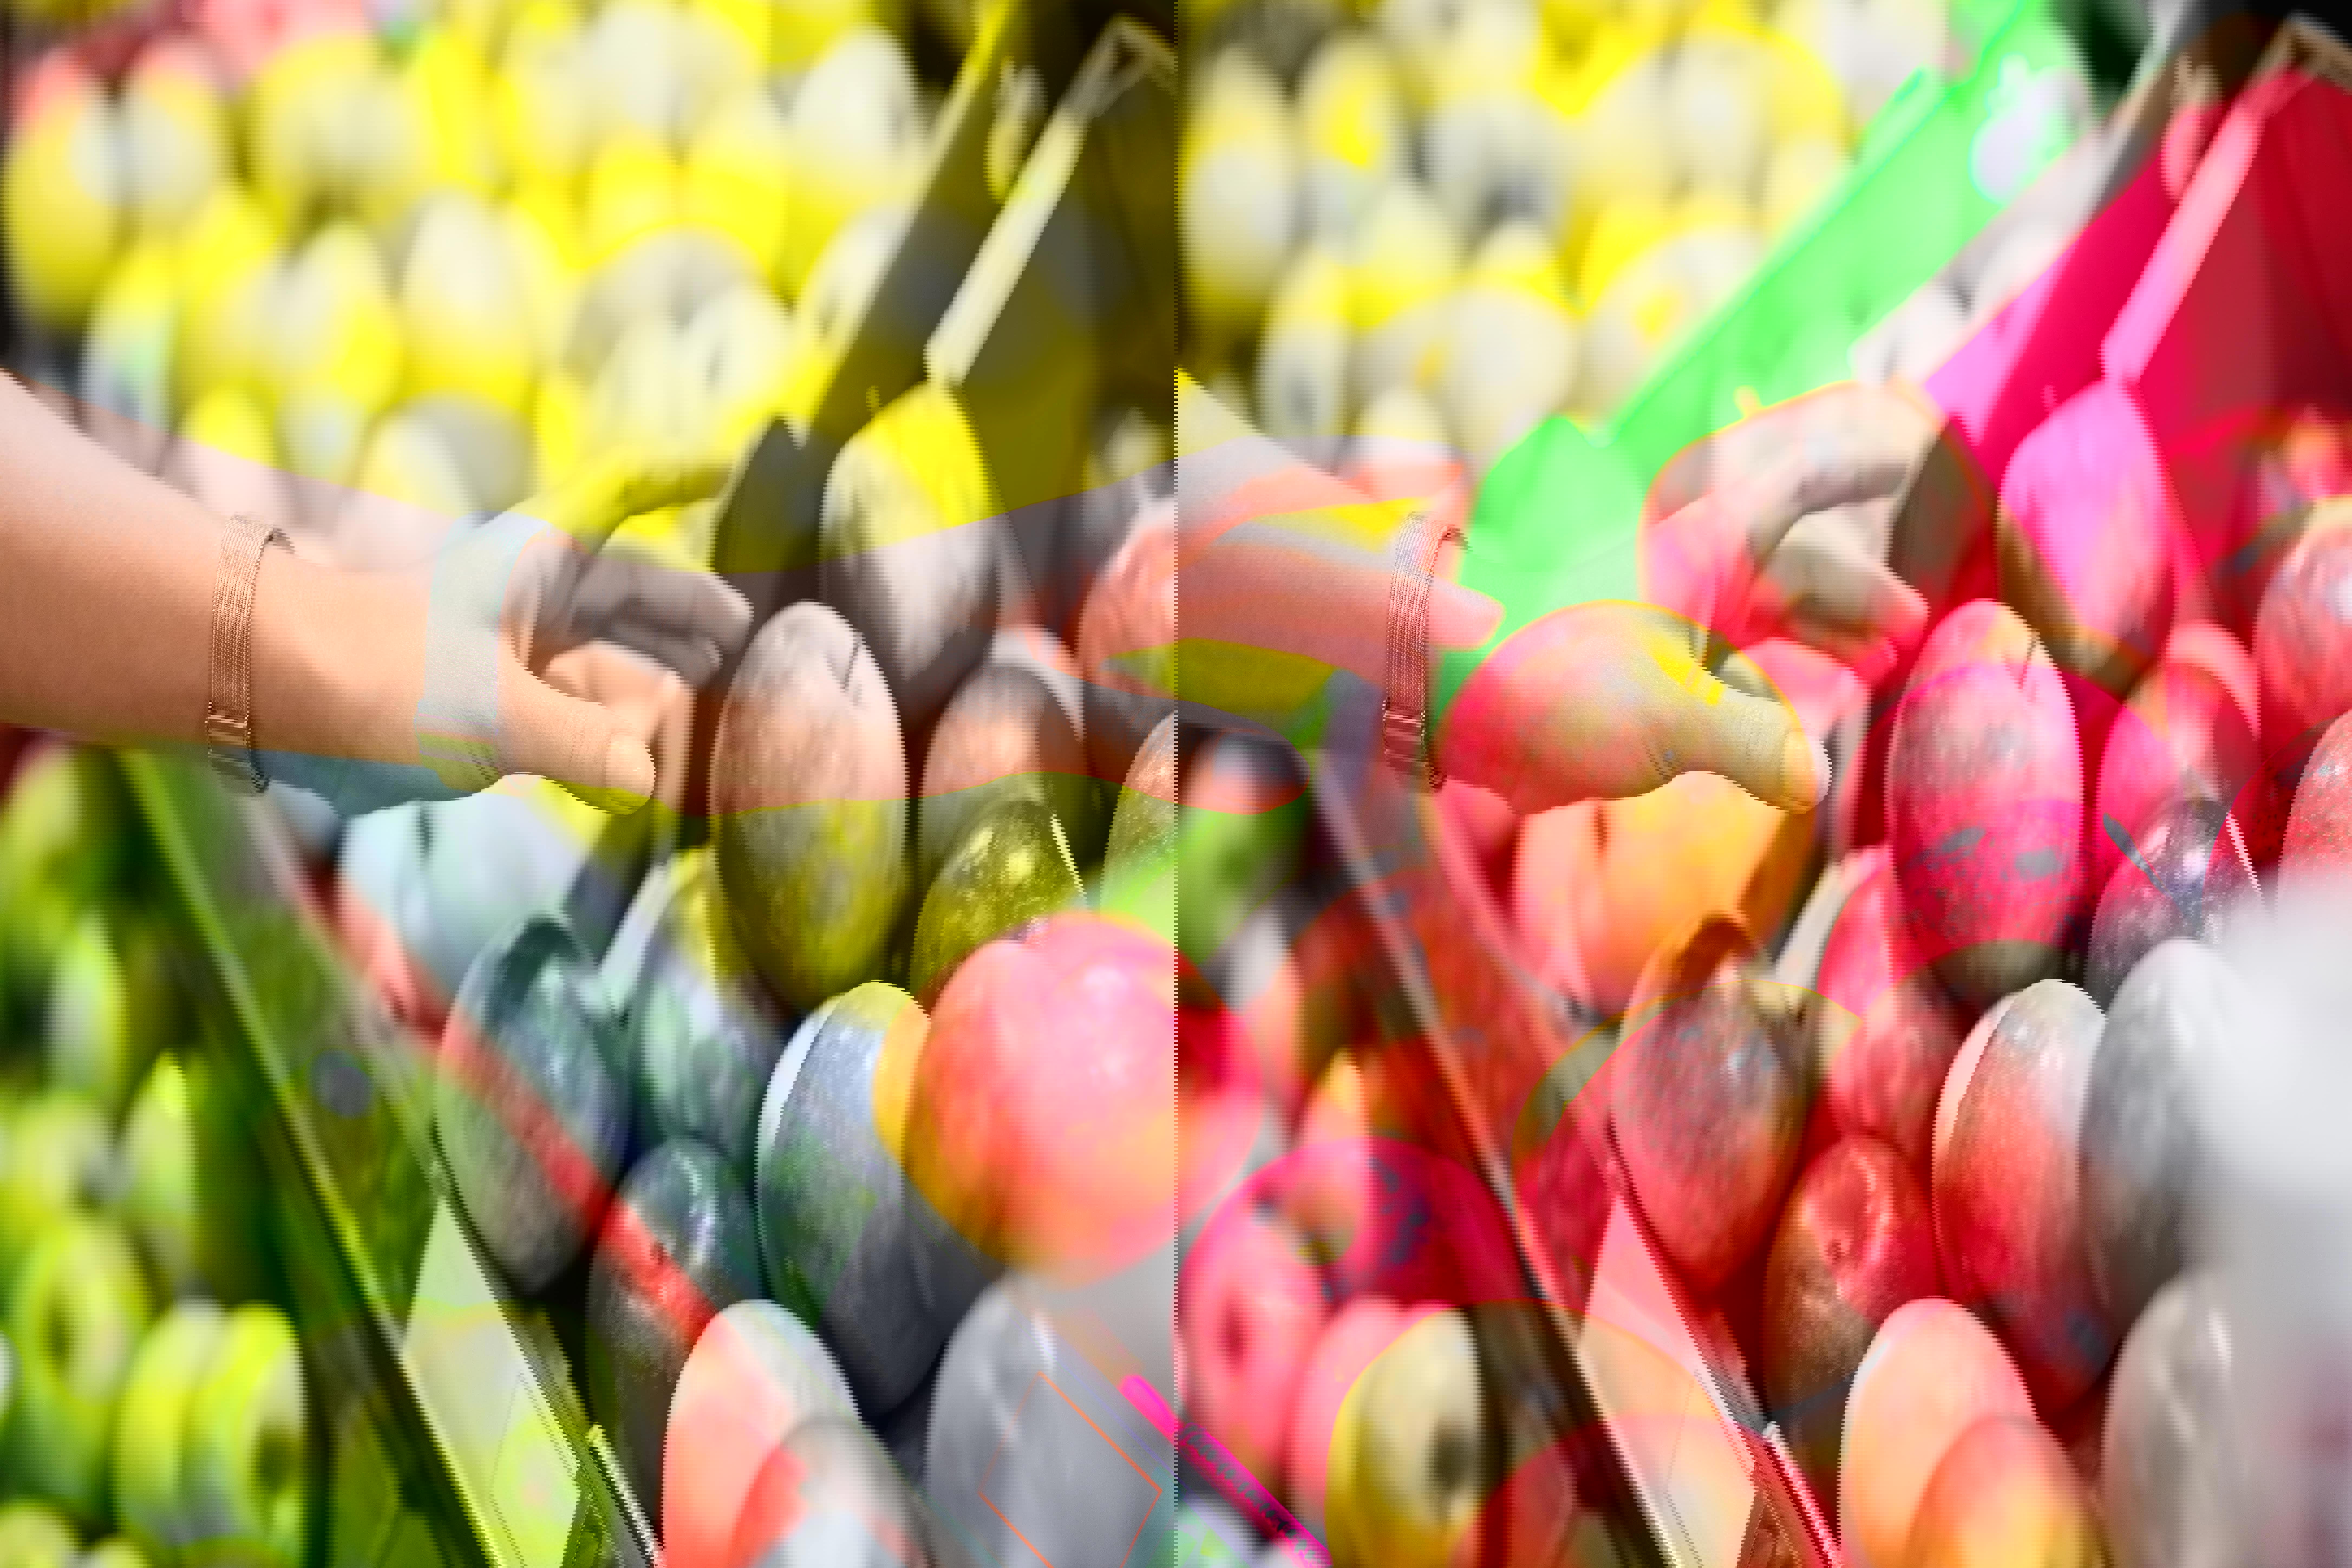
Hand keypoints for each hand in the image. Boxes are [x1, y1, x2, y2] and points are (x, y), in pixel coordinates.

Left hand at [262, 447, 744, 817]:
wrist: (273, 696)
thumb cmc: (381, 676)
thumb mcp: (493, 715)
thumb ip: (582, 746)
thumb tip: (648, 778)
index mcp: (545, 559)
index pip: (622, 492)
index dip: (673, 474)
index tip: (722, 461)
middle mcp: (536, 594)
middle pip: (633, 591)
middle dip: (688, 615)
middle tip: (747, 641)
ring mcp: (514, 647)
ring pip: (607, 650)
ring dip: (656, 670)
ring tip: (711, 690)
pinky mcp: (492, 698)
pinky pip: (574, 704)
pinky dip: (613, 724)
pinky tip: (643, 754)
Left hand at [1441, 383, 1934, 817]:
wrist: (1433, 681)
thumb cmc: (1548, 677)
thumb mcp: (1663, 719)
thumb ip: (1748, 745)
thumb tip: (1809, 780)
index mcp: (1710, 545)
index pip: (1800, 482)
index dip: (1853, 464)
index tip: (1904, 447)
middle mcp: (1684, 564)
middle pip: (1789, 566)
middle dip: (1850, 596)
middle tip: (1909, 629)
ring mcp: (1651, 611)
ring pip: (1749, 615)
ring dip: (1807, 643)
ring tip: (1868, 670)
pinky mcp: (1620, 658)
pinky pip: (1702, 661)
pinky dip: (1746, 687)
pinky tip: (1777, 735)